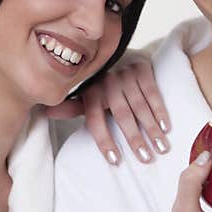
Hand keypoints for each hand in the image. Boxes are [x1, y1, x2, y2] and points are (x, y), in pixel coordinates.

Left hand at [45, 48, 170, 164]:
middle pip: (121, 114)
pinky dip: (160, 110)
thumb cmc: (101, 81)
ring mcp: (126, 73)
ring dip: (152, 128)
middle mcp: (108, 80)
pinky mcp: (143, 67)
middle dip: (134, 138)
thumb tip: (45, 113)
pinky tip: (166, 127)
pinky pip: (153, 92)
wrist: (118, 51)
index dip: (104, 140)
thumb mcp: (84, 92)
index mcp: (91, 90)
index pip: (95, 118)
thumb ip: (71, 106)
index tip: (115, 160)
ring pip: (139, 105)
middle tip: (146, 158)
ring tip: (161, 148)